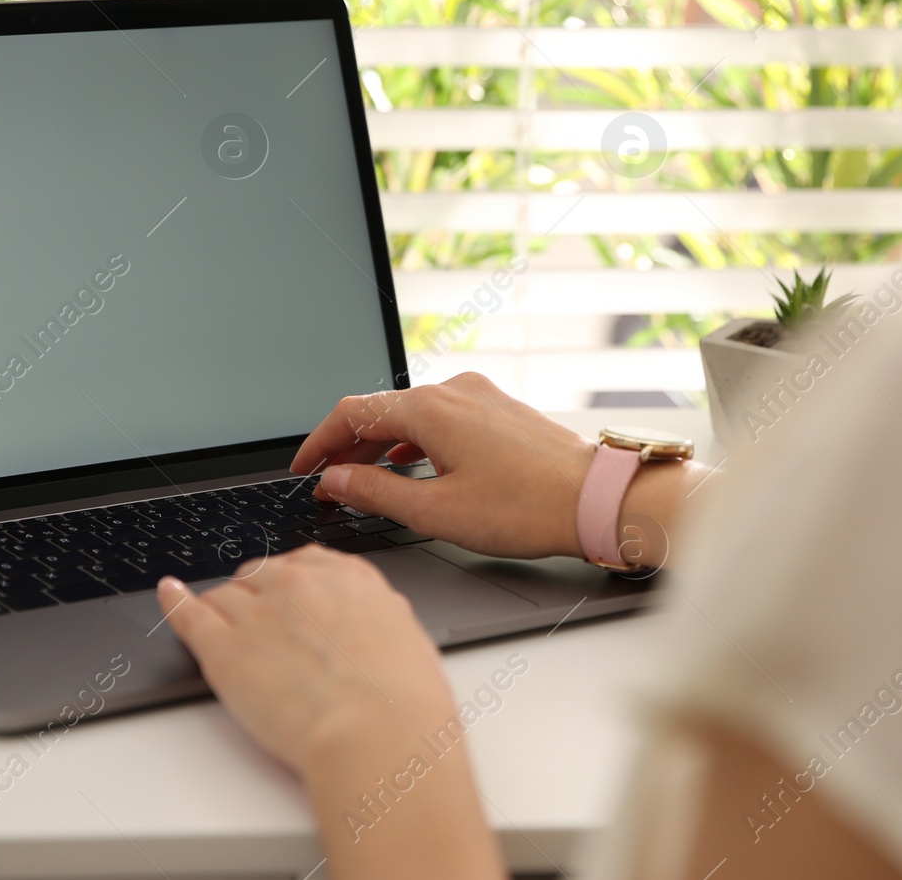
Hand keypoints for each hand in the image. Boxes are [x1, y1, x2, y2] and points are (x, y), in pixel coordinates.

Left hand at [158, 546, 454, 775]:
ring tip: (220, 622)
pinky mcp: (224, 650)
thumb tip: (368, 627)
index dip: (292, 582)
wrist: (377, 732)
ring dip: (223, 608)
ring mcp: (258, 614)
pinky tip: (169, 593)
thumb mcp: (408, 641)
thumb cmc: (402, 701)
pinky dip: (175, 602)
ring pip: (225, 596)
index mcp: (348, 579)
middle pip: (261, 576)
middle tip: (261, 623)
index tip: (287, 592)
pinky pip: (189, 614)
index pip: (306, 562)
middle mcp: (299, 585)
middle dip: (258, 595)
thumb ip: (378, 622)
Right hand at [291, 372, 593, 559]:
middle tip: (329, 481)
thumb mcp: (436, 511)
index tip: (305, 470)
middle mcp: (455, 391)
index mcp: (431, 409)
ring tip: (365, 478)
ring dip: (382, 444)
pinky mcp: (500, 410)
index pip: (352, 412)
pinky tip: (412, 465)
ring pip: (413, 414)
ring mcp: (481, 397)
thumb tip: (337, 481)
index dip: (320, 443)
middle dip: (349, 446)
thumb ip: (376, 493)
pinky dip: (416, 440)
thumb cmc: (526, 507)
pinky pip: (443, 418)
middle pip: (381, 410)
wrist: (596, 499)